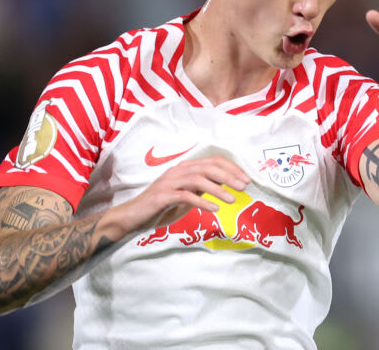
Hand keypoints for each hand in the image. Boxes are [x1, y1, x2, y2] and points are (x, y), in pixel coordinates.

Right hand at [113, 156, 250, 234]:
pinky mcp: (162, 196)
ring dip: (218, 188)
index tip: (246, 179)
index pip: (212, 161)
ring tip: (232, 199)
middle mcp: (177, 171)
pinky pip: (185, 196)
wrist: (133, 217)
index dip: (231, 168)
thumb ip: (201, 188)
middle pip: (207, 167)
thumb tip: (223, 184)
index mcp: (184, 168)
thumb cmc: (160, 207)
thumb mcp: (186, 196)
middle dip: (229, 176)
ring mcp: (169, 182)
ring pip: (198, 179)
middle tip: (244, 187)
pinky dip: (201, 201)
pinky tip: (214, 209)